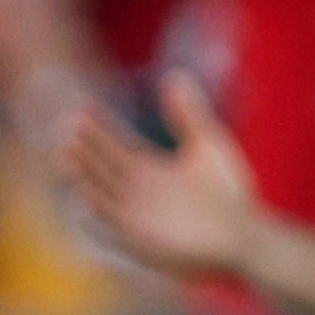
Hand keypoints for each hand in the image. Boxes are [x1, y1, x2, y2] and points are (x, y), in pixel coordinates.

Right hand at [60, 71, 264, 281]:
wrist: (246, 235)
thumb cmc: (229, 194)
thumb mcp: (207, 146)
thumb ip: (188, 115)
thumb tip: (174, 76)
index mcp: (146, 169)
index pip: (112, 143)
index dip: (97, 126)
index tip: (83, 104)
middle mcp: (134, 190)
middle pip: (100, 164)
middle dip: (83, 146)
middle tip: (69, 124)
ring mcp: (134, 214)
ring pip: (98, 190)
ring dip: (83, 174)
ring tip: (68, 152)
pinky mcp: (139, 238)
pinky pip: (112, 222)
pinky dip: (97, 207)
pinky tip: (85, 190)